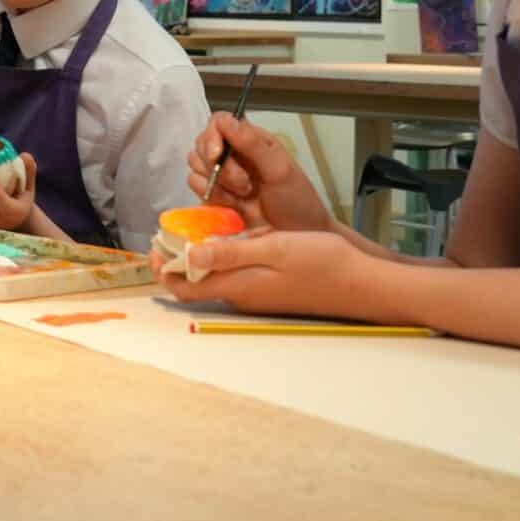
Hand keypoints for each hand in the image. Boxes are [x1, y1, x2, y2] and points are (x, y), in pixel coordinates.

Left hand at [156, 228, 377, 317]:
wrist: (364, 283)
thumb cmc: (323, 263)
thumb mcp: (273, 248)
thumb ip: (230, 253)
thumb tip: (188, 256)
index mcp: (239, 286)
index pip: (183, 288)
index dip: (162, 269)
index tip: (155, 245)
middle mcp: (243, 296)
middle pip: (196, 281)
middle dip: (180, 257)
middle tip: (178, 228)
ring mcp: (257, 295)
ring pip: (217, 275)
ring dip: (206, 253)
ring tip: (207, 224)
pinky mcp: (271, 290)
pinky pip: (238, 274)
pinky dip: (228, 255)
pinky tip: (240, 234)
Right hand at [187, 115, 336, 235]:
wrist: (296, 237)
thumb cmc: (297, 202)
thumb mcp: (280, 170)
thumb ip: (252, 143)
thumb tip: (226, 120)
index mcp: (251, 140)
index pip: (219, 122)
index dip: (212, 135)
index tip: (217, 154)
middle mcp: (233, 155)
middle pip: (202, 144)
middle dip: (218, 166)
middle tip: (244, 184)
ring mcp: (221, 176)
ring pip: (195, 166)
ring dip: (217, 183)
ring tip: (243, 196)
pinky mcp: (212, 196)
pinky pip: (195, 187)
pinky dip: (211, 196)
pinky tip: (232, 206)